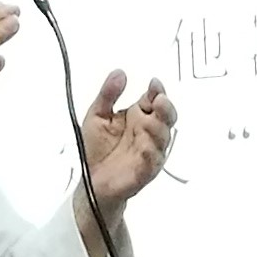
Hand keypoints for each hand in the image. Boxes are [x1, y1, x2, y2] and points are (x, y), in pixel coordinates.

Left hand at [80, 69, 175, 210]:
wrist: (91, 183)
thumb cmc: (97, 151)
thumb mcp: (97, 115)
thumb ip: (108, 94)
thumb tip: (119, 74)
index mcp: (138, 116)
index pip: (154, 98)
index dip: (157, 90)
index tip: (154, 83)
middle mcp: (147, 132)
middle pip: (166, 116)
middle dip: (166, 108)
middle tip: (160, 100)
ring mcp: (149, 150)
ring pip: (163, 138)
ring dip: (159, 129)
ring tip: (150, 121)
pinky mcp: (145, 170)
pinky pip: (153, 161)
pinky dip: (151, 154)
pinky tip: (146, 147)